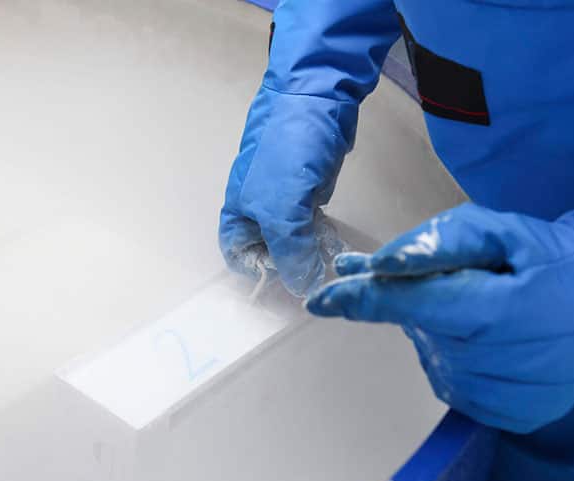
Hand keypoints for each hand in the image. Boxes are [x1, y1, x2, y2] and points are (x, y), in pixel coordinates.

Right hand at [219, 86, 348, 296]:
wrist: (316, 100)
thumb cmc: (286, 154)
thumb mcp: (282, 211)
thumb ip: (290, 253)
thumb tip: (303, 288)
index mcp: (238, 212)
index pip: (239, 256)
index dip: (260, 272)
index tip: (287, 281)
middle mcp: (257, 209)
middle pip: (268, 251)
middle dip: (289, 265)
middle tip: (315, 274)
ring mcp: (284, 199)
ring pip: (293, 239)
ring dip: (309, 252)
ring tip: (330, 259)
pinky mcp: (308, 190)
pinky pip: (311, 224)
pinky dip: (321, 236)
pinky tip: (335, 244)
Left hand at [305, 203, 573, 432]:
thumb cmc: (557, 264)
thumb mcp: (505, 233)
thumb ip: (440, 244)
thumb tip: (377, 264)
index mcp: (498, 313)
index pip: (409, 306)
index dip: (360, 301)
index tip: (320, 299)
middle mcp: (495, 365)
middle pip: (419, 331)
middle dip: (413, 305)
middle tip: (449, 284)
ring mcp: (501, 398)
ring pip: (434, 358)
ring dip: (440, 332)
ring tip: (483, 312)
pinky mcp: (508, 417)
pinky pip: (457, 384)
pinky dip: (460, 358)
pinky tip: (492, 343)